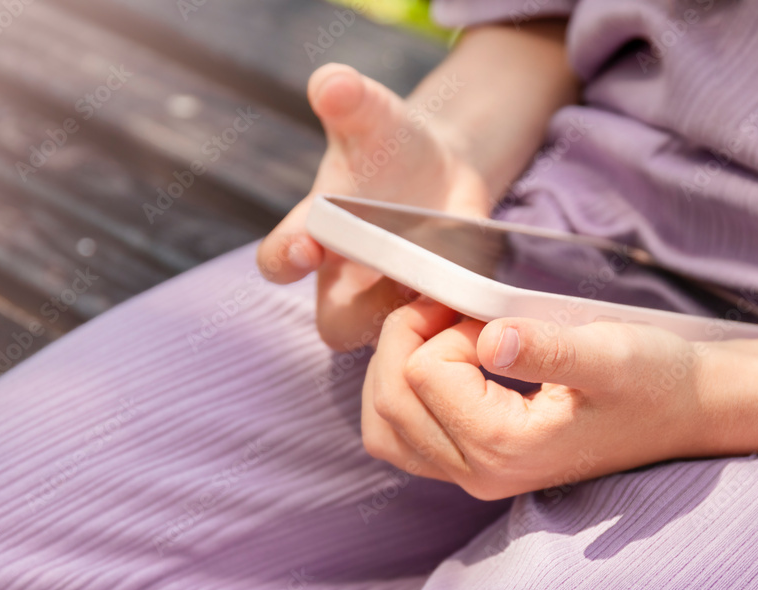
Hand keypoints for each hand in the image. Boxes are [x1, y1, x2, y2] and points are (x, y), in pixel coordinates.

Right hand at [256, 63, 490, 350]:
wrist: (440, 168)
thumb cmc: (388, 144)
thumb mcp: (372, 117)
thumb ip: (348, 100)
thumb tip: (332, 81)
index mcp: (314, 236)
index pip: (277, 261)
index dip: (285, 259)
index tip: (308, 247)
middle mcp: (346, 281)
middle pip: (335, 324)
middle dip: (359, 312)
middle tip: (394, 279)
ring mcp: (391, 303)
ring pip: (390, 340)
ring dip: (416, 319)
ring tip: (446, 283)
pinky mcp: (434, 312)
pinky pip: (441, 335)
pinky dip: (460, 318)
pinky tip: (480, 293)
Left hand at [361, 298, 709, 499]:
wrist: (684, 412)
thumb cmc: (653, 380)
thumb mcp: (609, 353)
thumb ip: (548, 348)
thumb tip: (489, 339)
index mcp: (505, 447)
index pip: (422, 375)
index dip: (444, 325)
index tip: (489, 310)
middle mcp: (480, 474)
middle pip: (389, 403)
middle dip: (405, 340)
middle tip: (450, 306)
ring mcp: (475, 475)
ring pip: (385, 428)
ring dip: (394, 369)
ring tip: (437, 331)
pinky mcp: (476, 465)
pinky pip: (405, 439)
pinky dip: (404, 395)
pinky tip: (440, 362)